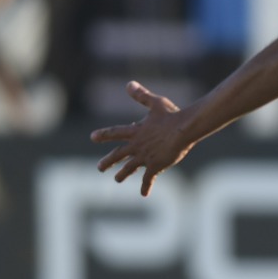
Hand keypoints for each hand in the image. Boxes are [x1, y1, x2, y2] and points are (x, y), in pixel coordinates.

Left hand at [91, 81, 193, 195]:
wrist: (184, 129)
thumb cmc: (172, 115)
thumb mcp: (156, 103)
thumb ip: (141, 96)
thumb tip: (128, 84)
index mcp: (135, 131)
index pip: (115, 133)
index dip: (103, 135)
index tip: (93, 137)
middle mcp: (136, 145)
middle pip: (117, 155)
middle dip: (107, 162)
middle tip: (99, 167)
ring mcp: (144, 157)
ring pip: (129, 168)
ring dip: (122, 174)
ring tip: (118, 179)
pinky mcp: (155, 166)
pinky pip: (148, 179)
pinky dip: (146, 186)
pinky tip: (144, 194)